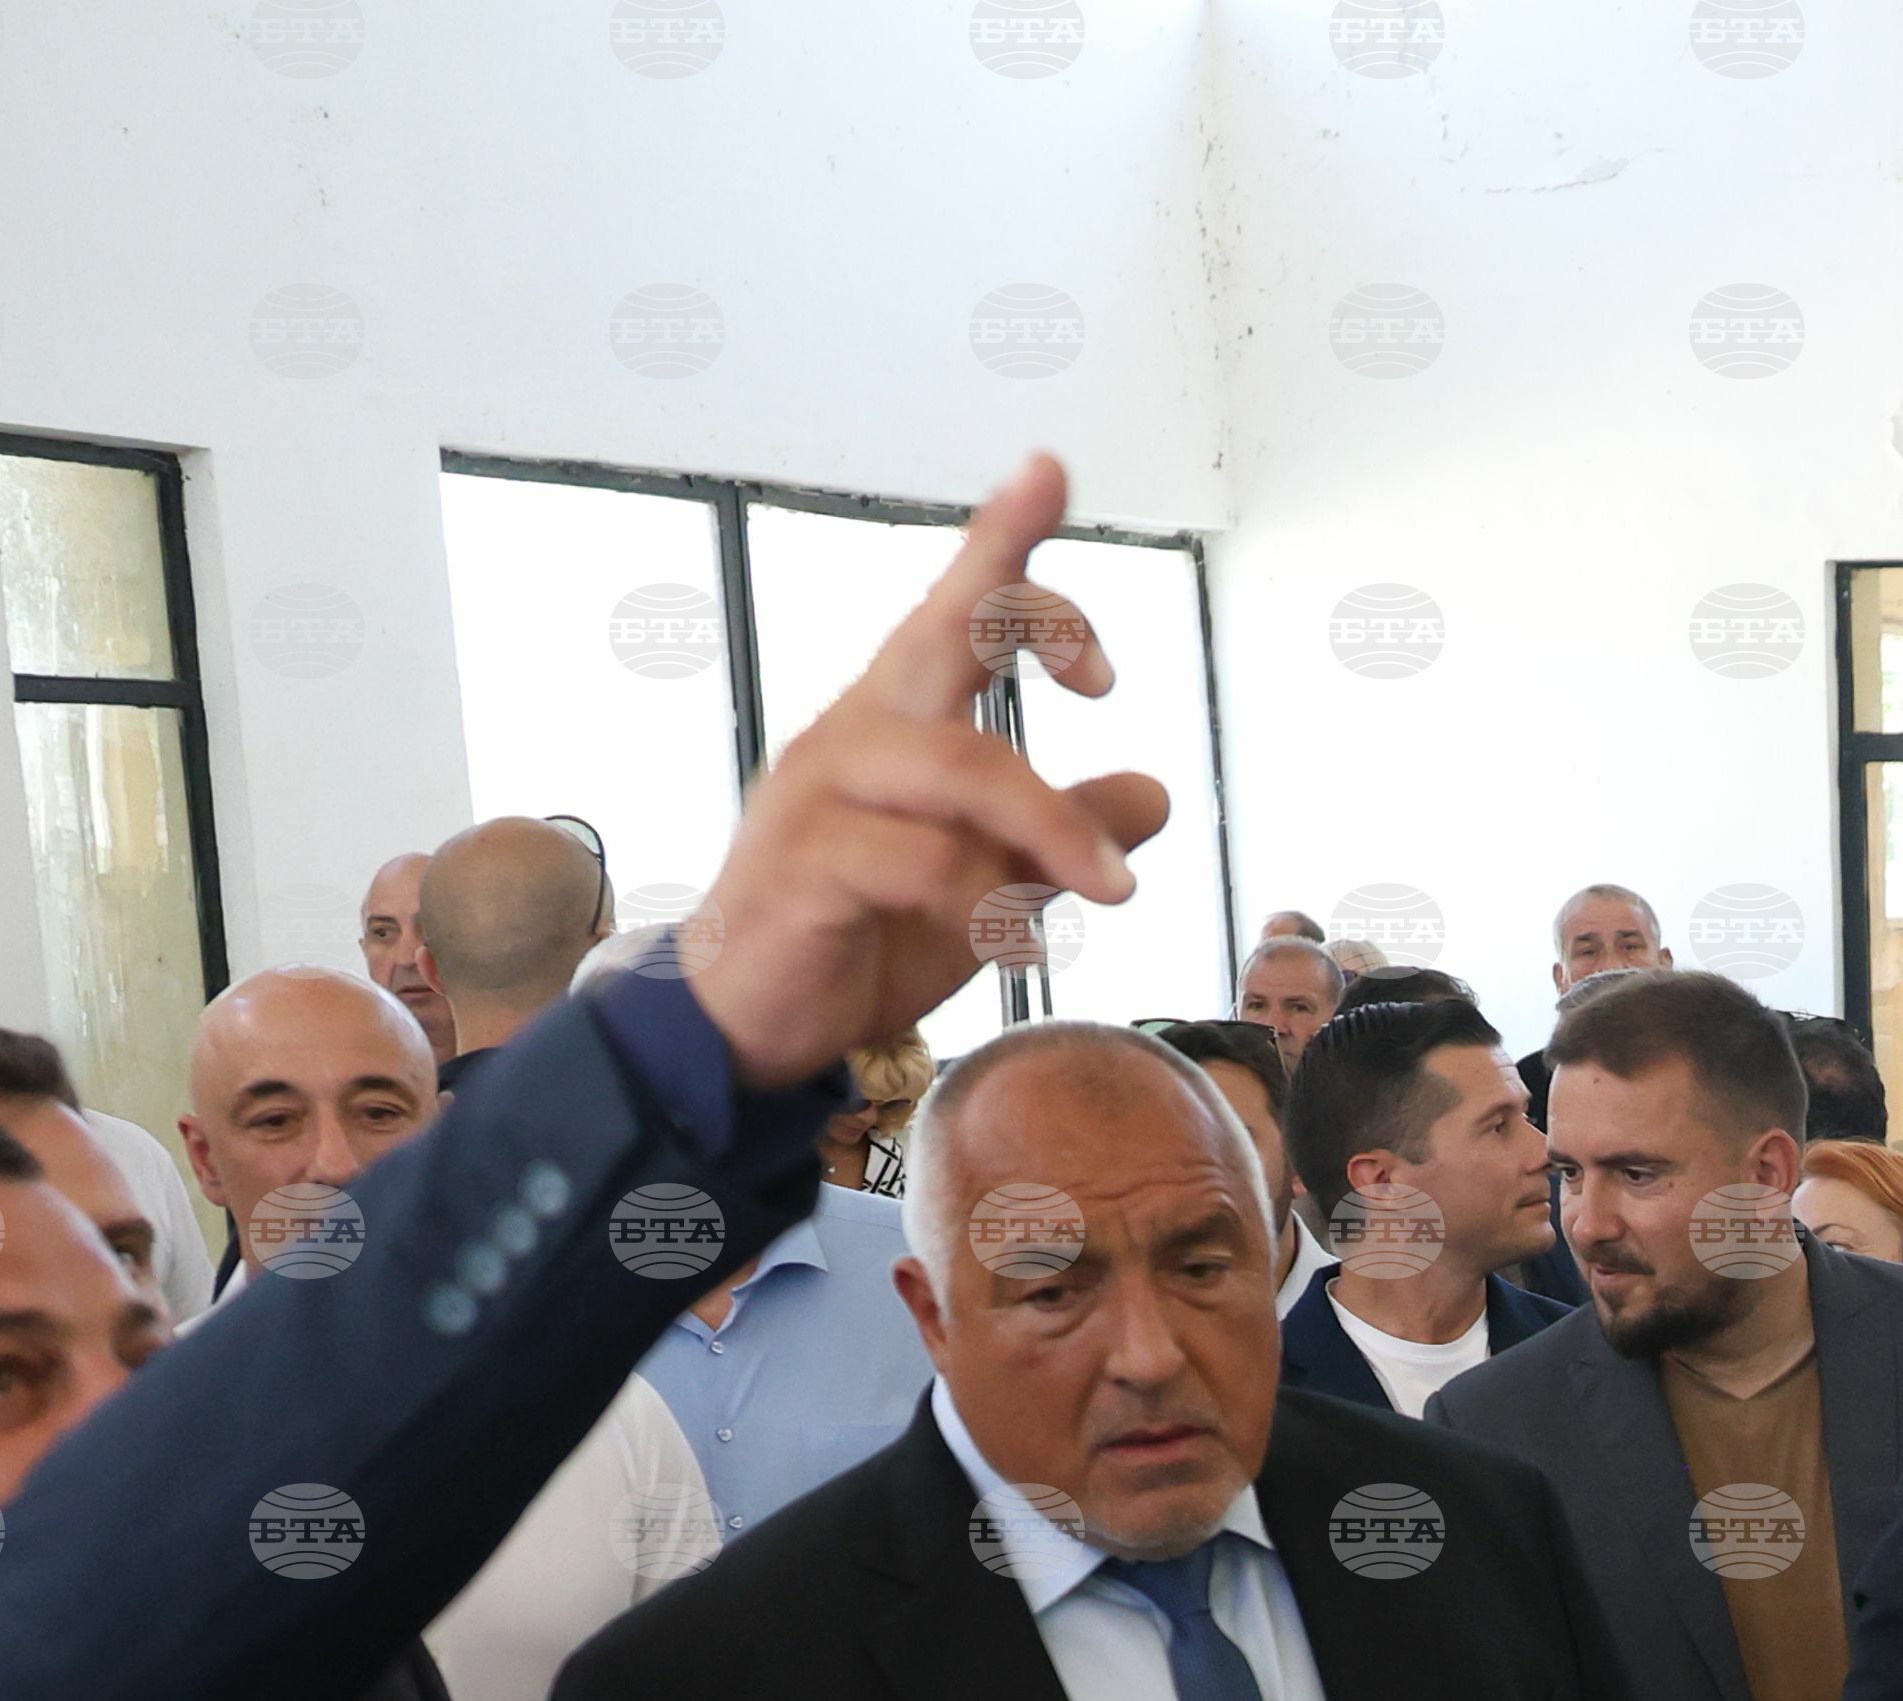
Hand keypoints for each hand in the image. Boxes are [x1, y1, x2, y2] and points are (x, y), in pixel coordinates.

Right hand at [687, 454, 1171, 1083]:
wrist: (748, 1026)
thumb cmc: (861, 937)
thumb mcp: (989, 884)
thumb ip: (1060, 833)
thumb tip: (1155, 792)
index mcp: (894, 722)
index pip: (950, 611)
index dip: (999, 541)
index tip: (1048, 472)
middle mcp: (854, 736)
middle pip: (944, 639)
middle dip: (1032, 623)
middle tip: (1107, 678)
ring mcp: (822, 796)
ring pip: (963, 769)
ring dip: (1054, 828)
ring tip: (1112, 891)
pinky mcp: (807, 868)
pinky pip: (923, 863)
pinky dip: (989, 904)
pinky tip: (1017, 949)